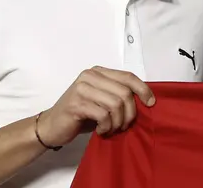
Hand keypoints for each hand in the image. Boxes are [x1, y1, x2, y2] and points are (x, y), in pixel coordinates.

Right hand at [36, 66, 154, 147]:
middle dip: (130, 113)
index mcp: (98, 72)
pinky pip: (104, 115)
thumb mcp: (102, 100)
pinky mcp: (76, 104)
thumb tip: (146, 99)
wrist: (51, 127)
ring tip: (112, 129)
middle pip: (125, 92)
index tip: (151, 103)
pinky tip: (101, 130)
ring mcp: (82, 89)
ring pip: (116, 104)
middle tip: (124, 125)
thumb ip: (118, 94)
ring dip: (118, 122)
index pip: (128, 77)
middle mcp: (90, 76)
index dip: (143, 89)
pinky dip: (107, 126)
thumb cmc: (80, 115)